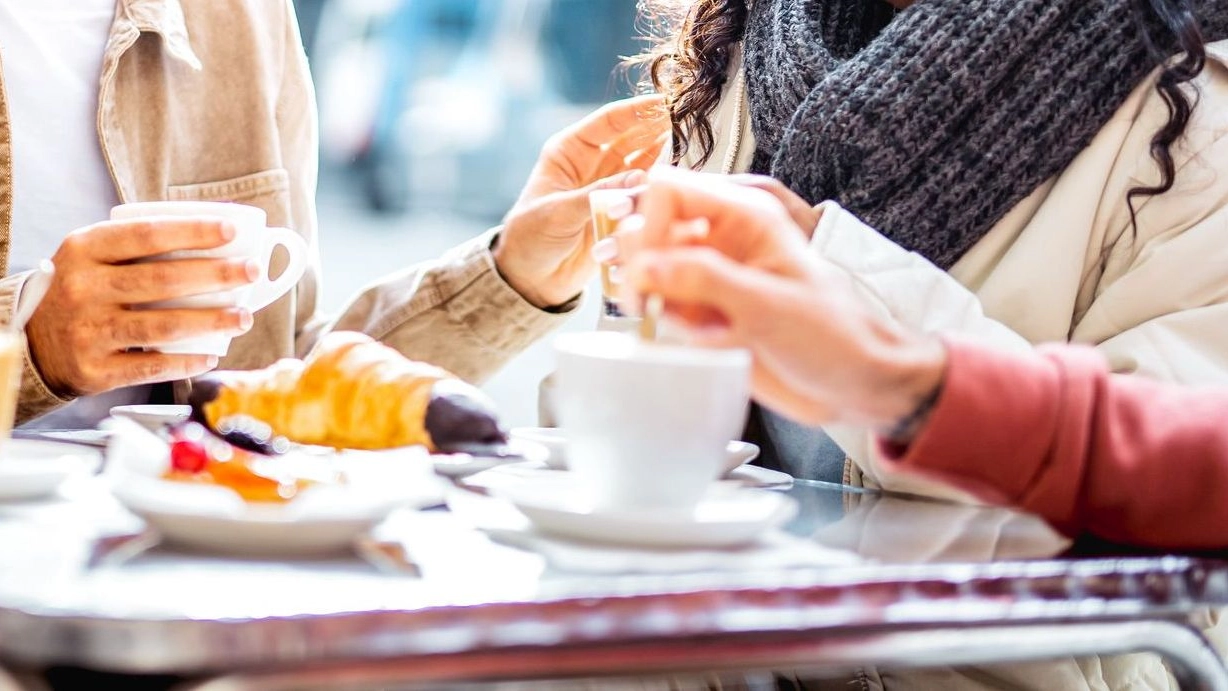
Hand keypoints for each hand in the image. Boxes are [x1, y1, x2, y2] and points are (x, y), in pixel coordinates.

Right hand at [26, 219, 258, 396]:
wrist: (32, 342)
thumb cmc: (80, 290)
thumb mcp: (91, 257)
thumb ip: (137, 247)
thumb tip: (215, 241)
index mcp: (84, 250)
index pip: (146, 235)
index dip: (192, 232)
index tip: (231, 232)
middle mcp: (84, 289)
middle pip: (162, 280)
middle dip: (216, 275)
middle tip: (251, 271)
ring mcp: (89, 331)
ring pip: (164, 324)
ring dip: (212, 321)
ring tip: (244, 317)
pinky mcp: (96, 369)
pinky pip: (152, 364)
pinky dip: (187, 361)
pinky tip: (213, 354)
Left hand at [494, 95, 667, 308]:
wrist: (530, 279)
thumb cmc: (530, 239)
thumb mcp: (558, 213)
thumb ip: (598, 195)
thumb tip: (639, 179)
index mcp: (568, 152)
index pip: (607, 122)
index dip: (635, 111)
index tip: (662, 101)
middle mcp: (591, 164)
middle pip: (631, 137)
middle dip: (656, 127)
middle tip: (684, 119)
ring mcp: (607, 187)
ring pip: (642, 162)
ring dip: (663, 153)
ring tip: (688, 143)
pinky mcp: (619, 211)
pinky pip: (645, 191)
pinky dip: (660, 184)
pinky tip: (678, 177)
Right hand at [618, 167, 945, 431]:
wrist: (857, 384)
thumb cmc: (835, 336)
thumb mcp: (768, 305)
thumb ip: (705, 281)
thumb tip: (645, 267)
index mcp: (746, 217)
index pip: (668, 190)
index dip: (648, 225)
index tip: (646, 270)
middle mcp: (722, 240)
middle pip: (648, 228)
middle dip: (638, 264)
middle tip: (644, 302)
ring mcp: (711, 277)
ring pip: (647, 269)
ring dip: (646, 297)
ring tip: (675, 325)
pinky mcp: (706, 313)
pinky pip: (659, 306)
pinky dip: (659, 323)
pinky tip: (690, 342)